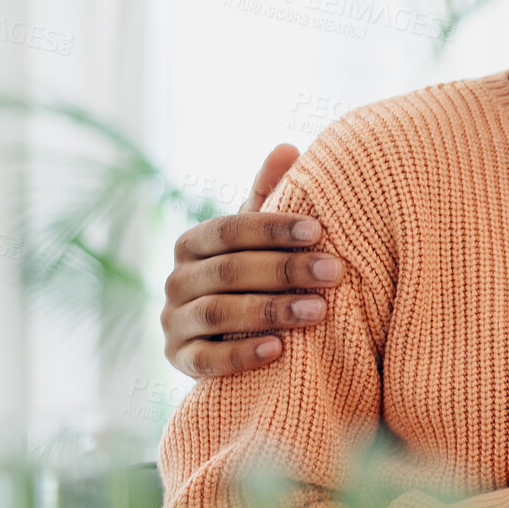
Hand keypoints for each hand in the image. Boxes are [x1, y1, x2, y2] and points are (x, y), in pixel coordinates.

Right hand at [162, 144, 344, 377]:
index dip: (272, 228)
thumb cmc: (253, 272)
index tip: (319, 230)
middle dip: (285, 270)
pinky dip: (241, 355)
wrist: (229, 336)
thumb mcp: (258, 236)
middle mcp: (176, 280)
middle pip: (229, 271)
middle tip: (335, 272)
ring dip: (271, 311)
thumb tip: (287, 147)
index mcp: (193, 243)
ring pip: (219, 314)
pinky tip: (277, 350)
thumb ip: (269, 194)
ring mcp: (173, 322)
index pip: (229, 229)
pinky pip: (206, 361)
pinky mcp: (178, 361)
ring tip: (319, 311)